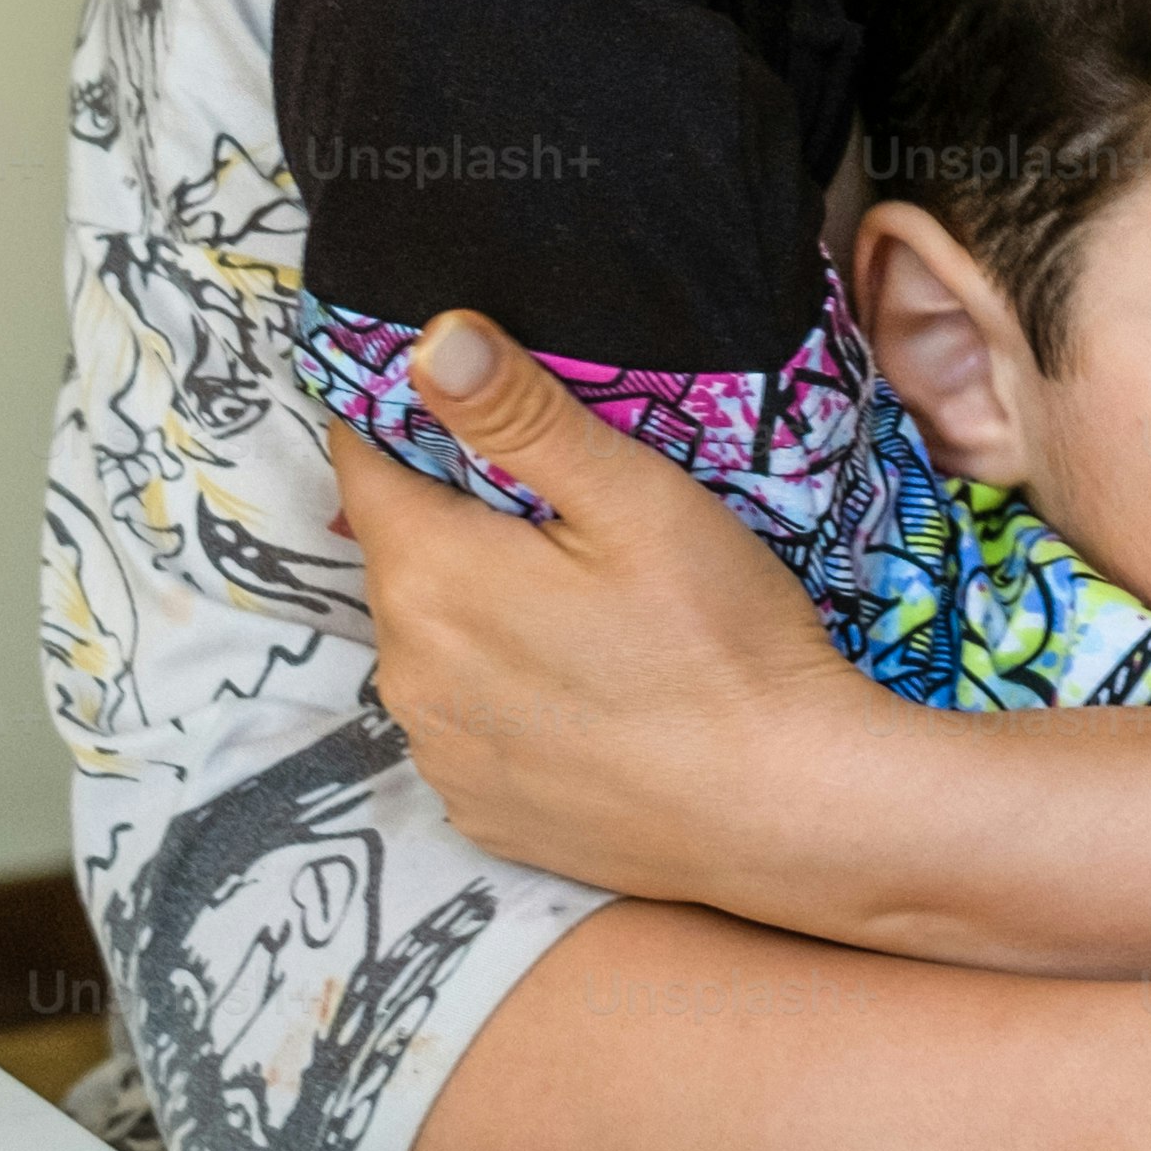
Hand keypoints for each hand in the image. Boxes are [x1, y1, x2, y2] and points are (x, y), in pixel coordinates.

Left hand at [325, 313, 915, 909]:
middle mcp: (404, 670)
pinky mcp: (479, 809)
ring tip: (579, 607)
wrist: (785, 811)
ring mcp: (438, 750)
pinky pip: (463, 721)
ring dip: (476, 610)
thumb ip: (520, 413)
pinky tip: (583, 691)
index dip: (405, 417)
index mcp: (428, 574)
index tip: (469, 405)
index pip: (365, 459)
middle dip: (455, 518)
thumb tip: (429, 339)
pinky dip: (500, 694)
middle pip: (400, 554)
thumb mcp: (635, 500)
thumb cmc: (722, 642)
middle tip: (560, 511)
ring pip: (430, 641)